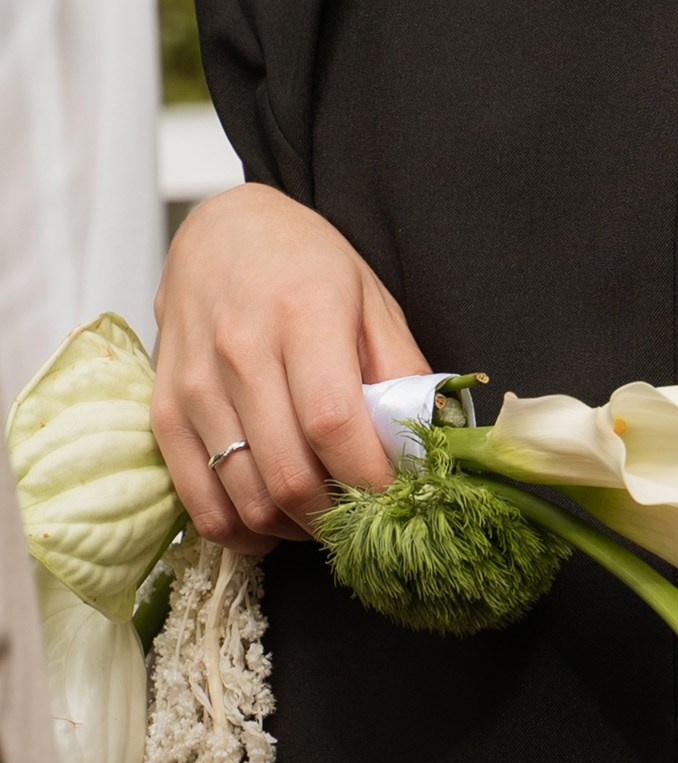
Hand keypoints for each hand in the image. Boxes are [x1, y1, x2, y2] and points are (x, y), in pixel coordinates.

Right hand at [153, 187, 427, 546]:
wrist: (222, 232)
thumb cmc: (306, 265)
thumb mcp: (373, 300)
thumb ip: (403, 371)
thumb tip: (428, 445)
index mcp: (304, 315)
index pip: (334, 424)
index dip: (370, 479)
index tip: (398, 498)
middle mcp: (241, 351)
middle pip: (289, 473)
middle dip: (338, 518)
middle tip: (366, 521)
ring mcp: (195, 385)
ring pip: (245, 497)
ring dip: (293, 530)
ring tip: (325, 520)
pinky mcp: (163, 412)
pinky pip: (198, 499)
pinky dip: (240, 530)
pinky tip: (273, 524)